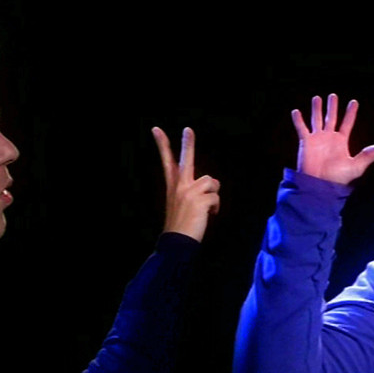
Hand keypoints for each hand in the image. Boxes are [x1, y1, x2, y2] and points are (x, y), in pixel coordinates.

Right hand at [152, 127, 219, 241]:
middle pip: (186, 159)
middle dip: (187, 143)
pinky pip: (216, 198)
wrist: (176, 243)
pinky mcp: (200, 200)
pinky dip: (215, 208)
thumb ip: (190, 190)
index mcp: (173, 186)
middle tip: (188, 129)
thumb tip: (208, 183)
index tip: (157, 129)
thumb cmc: (181, 225)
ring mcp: (189, 192)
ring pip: (211, 182)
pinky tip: (207, 216)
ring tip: (206, 209)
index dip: (162, 144)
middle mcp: (179, 186)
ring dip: (213, 195)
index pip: (167, 161)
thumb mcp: (180, 204)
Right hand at [291, 94, 373, 184]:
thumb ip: (367, 156)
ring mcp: (317, 139)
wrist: (319, 184)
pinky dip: (298, 120)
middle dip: (332, 107)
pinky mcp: (306, 142)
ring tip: (317, 98)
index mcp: (341, 141)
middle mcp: (329, 138)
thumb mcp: (356, 166)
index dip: (351, 113)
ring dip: (316, 109)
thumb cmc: (337, 178)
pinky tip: (296, 111)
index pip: (347, 123)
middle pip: (331, 118)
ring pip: (316, 120)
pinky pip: (301, 128)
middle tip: (333, 95)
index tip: (354, 102)